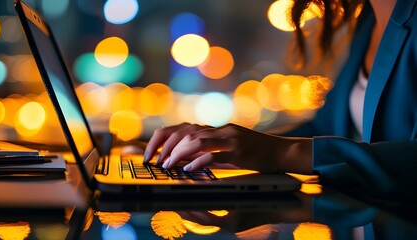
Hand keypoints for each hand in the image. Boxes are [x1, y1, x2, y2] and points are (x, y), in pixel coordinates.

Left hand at [144, 123, 312, 173]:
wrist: (281, 152)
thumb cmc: (254, 152)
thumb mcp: (228, 148)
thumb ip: (208, 149)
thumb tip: (184, 157)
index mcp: (216, 129)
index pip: (182, 127)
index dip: (163, 138)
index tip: (151, 153)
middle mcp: (220, 130)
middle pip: (185, 131)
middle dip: (165, 145)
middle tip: (155, 161)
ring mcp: (230, 139)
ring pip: (196, 140)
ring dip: (177, 153)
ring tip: (167, 165)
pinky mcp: (239, 151)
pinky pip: (214, 154)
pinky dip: (198, 162)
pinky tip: (188, 170)